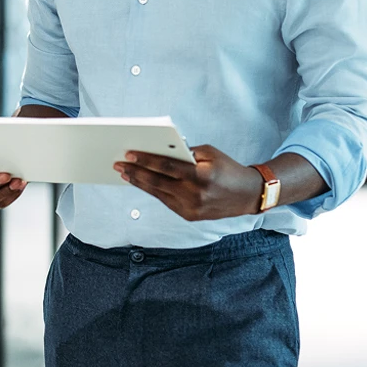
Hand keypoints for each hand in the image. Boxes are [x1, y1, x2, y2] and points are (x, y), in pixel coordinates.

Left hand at [114, 144, 260, 220]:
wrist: (248, 196)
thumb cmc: (228, 169)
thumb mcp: (210, 153)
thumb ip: (185, 152)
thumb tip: (158, 150)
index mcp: (201, 176)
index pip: (167, 167)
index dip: (146, 160)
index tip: (129, 154)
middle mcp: (195, 195)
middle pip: (158, 182)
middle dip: (136, 172)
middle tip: (118, 164)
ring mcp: (191, 209)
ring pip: (158, 194)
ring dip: (140, 183)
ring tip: (125, 173)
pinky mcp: (189, 216)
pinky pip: (166, 201)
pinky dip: (153, 191)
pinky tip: (141, 183)